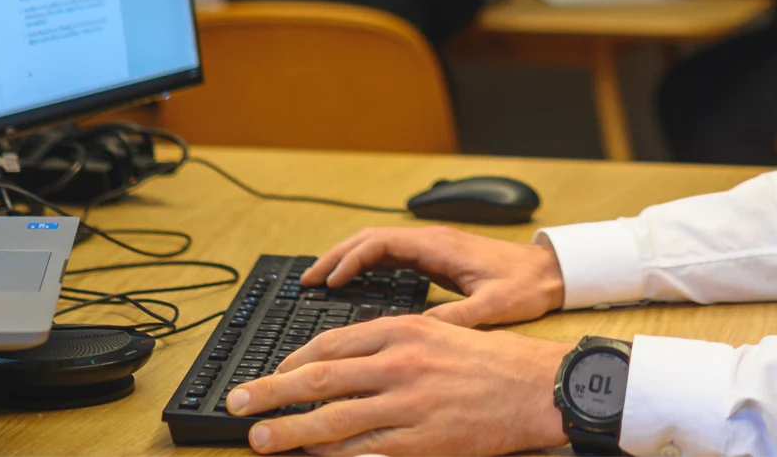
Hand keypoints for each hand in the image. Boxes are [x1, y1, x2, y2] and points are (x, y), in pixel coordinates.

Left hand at [226, 315, 568, 455]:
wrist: (537, 388)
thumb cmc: (491, 362)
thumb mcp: (438, 333)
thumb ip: (391, 344)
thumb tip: (342, 363)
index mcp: (402, 331)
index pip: (328, 345)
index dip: (289, 362)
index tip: (268, 375)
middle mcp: (398, 364)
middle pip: (317, 379)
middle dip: (269, 393)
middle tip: (238, 405)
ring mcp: (407, 405)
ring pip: (331, 420)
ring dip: (288, 432)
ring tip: (259, 440)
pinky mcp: (419, 441)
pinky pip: (364, 451)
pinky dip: (333, 456)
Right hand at [301, 227, 563, 327]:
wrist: (551, 272)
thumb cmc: (526, 286)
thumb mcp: (492, 307)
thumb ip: (455, 318)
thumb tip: (415, 331)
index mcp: (439, 247)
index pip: (380, 244)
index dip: (349, 261)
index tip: (328, 281)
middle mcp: (432, 242)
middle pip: (370, 239)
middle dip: (336, 256)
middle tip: (308, 279)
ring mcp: (433, 248)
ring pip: (378, 245)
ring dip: (348, 259)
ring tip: (321, 280)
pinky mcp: (437, 258)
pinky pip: (392, 256)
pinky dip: (367, 266)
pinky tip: (355, 284)